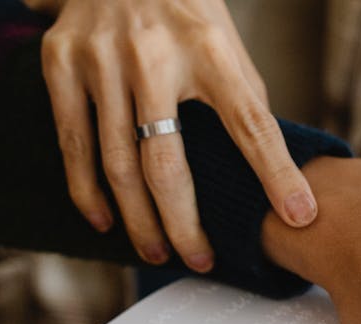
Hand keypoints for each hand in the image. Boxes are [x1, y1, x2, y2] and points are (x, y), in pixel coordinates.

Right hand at [34, 0, 315, 269]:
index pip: (251, 122)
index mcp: (209, 47)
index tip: (299, 216)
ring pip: (118, 164)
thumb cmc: (182, 10)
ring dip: (139, 220)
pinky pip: (74, 143)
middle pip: (169, 164)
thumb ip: (243, 100)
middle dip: (186, 224)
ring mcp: (101, 58)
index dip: (276, 174)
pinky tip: (105, 221)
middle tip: (201, 261)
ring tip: (157, 252)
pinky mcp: (61, 62)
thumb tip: (272, 171)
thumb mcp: (225, 42)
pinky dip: (88, 190)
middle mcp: (152, 53)